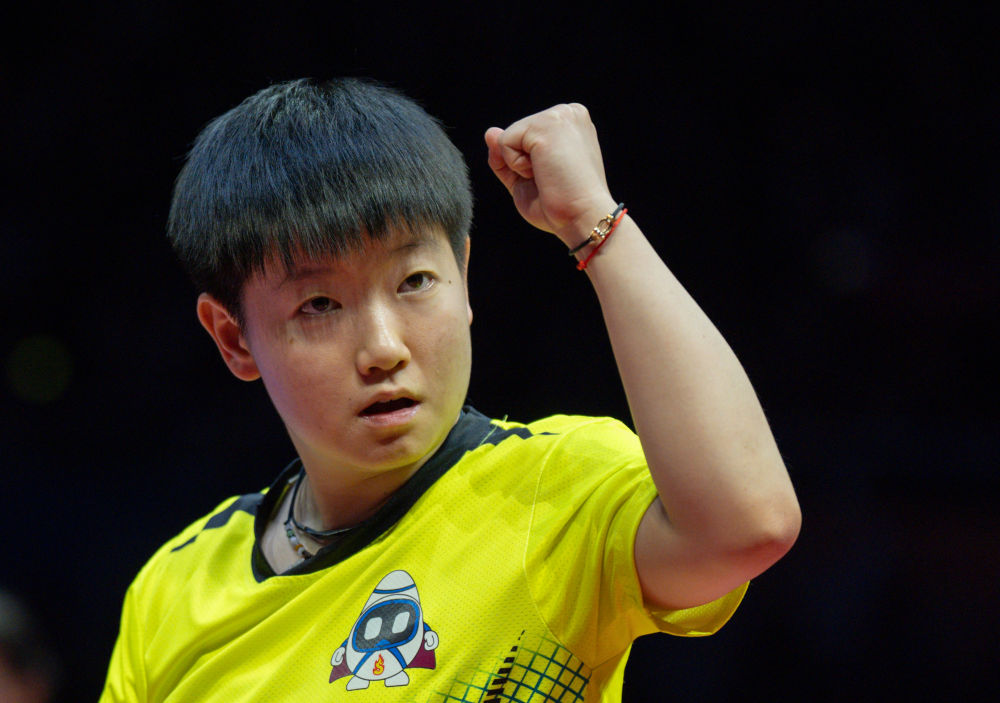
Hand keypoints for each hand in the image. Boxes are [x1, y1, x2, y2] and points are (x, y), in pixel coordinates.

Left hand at [485, 104, 617, 244]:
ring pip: (508, 137)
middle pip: (516, 134)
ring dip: (520, 166)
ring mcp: (558, 116)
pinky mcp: (545, 125)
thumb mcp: (527, 179)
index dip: (529, 164)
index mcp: (571, 124)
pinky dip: (516, 166)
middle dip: (523, 164)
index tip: (557, 177)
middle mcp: (568, 113)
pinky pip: (504, 143)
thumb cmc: (562, 206)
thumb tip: (489, 132)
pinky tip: (543, 172)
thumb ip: (507, 156)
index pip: (526, 137)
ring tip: (549, 176)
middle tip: (552, 180)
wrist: (583, 219)